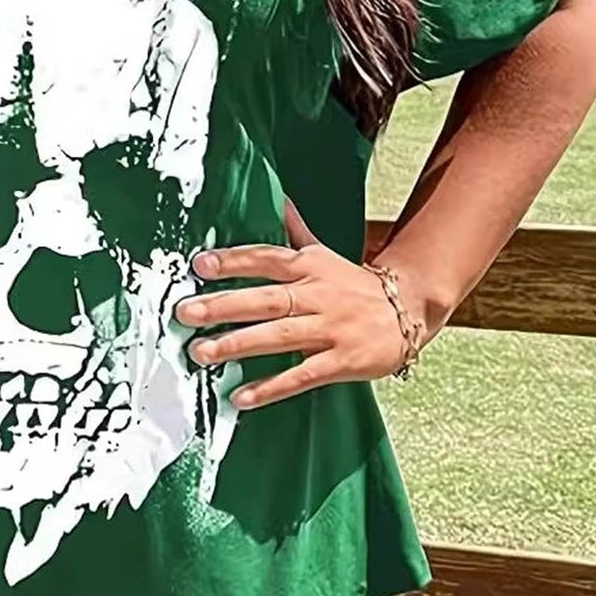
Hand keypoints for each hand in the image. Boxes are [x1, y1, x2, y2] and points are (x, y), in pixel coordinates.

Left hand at [175, 200, 419, 409]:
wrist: (410, 311)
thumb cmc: (355, 286)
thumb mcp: (326, 255)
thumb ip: (297, 233)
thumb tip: (278, 199)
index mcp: (310, 267)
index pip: (266, 259)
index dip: (233, 261)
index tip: (199, 264)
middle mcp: (318, 295)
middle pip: (265, 298)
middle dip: (223, 306)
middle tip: (185, 313)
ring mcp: (330, 328)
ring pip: (279, 335)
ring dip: (238, 345)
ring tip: (201, 353)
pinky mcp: (342, 362)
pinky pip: (302, 375)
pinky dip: (271, 387)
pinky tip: (241, 396)